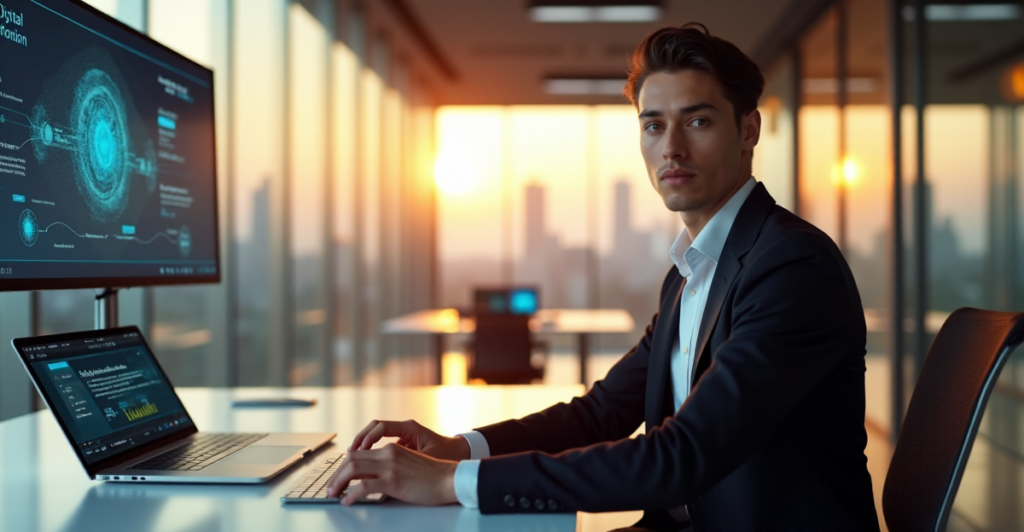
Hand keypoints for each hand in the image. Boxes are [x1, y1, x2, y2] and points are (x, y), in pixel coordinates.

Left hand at [326, 443, 458, 505]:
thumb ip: (390, 467)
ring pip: (353, 469)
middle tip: (330, 489)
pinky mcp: (393, 481)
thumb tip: (370, 479)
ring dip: (338, 483)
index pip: (358, 453)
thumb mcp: (407, 464)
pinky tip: (347, 501)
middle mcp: (388, 454)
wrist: (449, 479)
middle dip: (336, 475)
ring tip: (333, 495)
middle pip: (351, 460)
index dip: (343, 466)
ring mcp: (390, 467)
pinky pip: (364, 486)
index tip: (337, 478)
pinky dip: (351, 495)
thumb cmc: (432, 476)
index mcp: (391, 449)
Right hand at [348, 419, 469, 460]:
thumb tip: (386, 468)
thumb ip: (408, 461)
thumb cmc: (447, 454)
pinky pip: (382, 445)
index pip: (381, 426)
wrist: (459, 454)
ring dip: (363, 446)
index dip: (367, 437)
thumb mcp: (426, 458)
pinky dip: (372, 452)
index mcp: (409, 428)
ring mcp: (402, 436)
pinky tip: (365, 464)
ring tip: (352, 460)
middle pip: (374, 429)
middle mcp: (404, 429)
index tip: (360, 450)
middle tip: (349, 453)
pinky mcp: (402, 445)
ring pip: (376, 437)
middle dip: (359, 440)